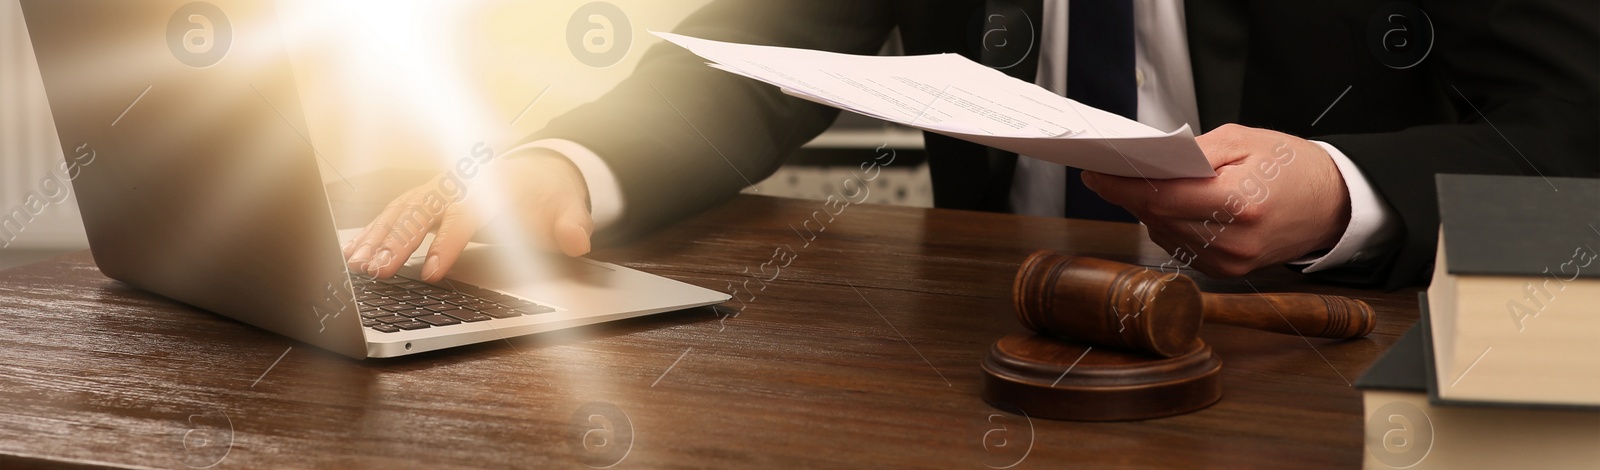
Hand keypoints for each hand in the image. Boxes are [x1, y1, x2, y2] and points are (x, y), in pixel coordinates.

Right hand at [342, 150, 593, 281]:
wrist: (538, 171)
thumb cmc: (548, 197)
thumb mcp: (569, 210)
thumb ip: (573, 225)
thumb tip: (578, 240)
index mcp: (491, 188)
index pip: (465, 216)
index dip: (447, 244)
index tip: (432, 272)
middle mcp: (459, 184)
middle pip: (423, 211)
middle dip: (399, 242)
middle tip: (379, 273)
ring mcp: (438, 188)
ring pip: (401, 210)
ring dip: (377, 238)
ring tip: (356, 267)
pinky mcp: (425, 197)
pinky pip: (394, 214)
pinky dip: (373, 233)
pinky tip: (353, 255)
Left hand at [1081, 124, 1350, 276]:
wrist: (1333, 204)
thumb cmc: (1293, 167)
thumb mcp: (1245, 140)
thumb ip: (1193, 151)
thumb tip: (1148, 160)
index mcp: (1238, 203)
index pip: (1160, 198)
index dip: (1121, 187)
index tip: (1096, 175)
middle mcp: (1232, 240)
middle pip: (1157, 218)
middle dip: (1130, 194)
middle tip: (1111, 173)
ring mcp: (1229, 261)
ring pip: (1164, 234)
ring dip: (1148, 211)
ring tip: (1142, 185)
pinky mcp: (1227, 271)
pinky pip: (1180, 247)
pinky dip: (1168, 225)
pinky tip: (1172, 207)